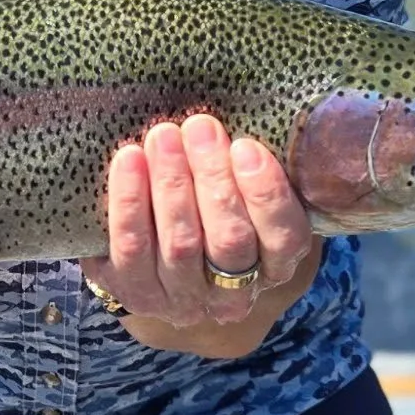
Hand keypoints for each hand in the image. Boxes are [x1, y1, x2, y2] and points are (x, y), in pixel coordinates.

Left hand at [81, 115, 318, 351]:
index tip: (245, 146)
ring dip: (172, 185)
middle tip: (199, 128)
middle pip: (230, 240)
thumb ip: (248, 165)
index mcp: (273, 266)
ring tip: (164, 136)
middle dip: (213, 178)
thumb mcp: (242, 189)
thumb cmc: (210, 202)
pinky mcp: (134, 293)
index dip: (267, 194)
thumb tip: (233, 115)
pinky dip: (129, 200)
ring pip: (181, 245)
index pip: (285, 239)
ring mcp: (181, 299)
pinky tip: (129, 159)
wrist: (152, 251)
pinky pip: (130, 248)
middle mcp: (232, 295)